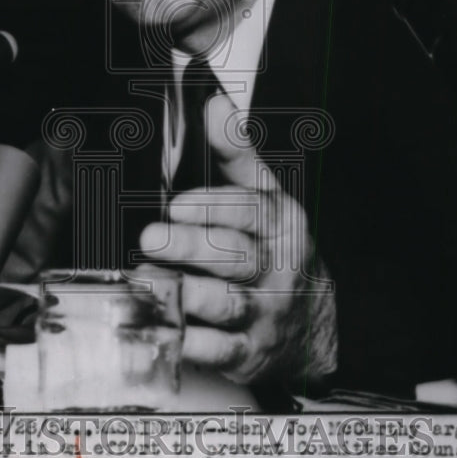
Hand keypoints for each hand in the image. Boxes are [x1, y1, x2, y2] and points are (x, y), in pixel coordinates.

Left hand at [139, 92, 336, 383]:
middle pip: (235, 257)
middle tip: (152, 239)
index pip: (250, 211)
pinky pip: (219, 352)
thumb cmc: (275, 250)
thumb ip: (235, 153)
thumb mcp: (265, 196)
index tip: (176, 206)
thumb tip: (213, 104)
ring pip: (226, 304)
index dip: (212, 207)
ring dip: (183, 293)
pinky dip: (191, 343)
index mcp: (279, 224)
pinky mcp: (247, 353)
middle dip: (191, 247)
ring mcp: (263, 313)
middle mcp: (274, 269)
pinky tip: (164, 328)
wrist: (310, 323)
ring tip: (146, 279)